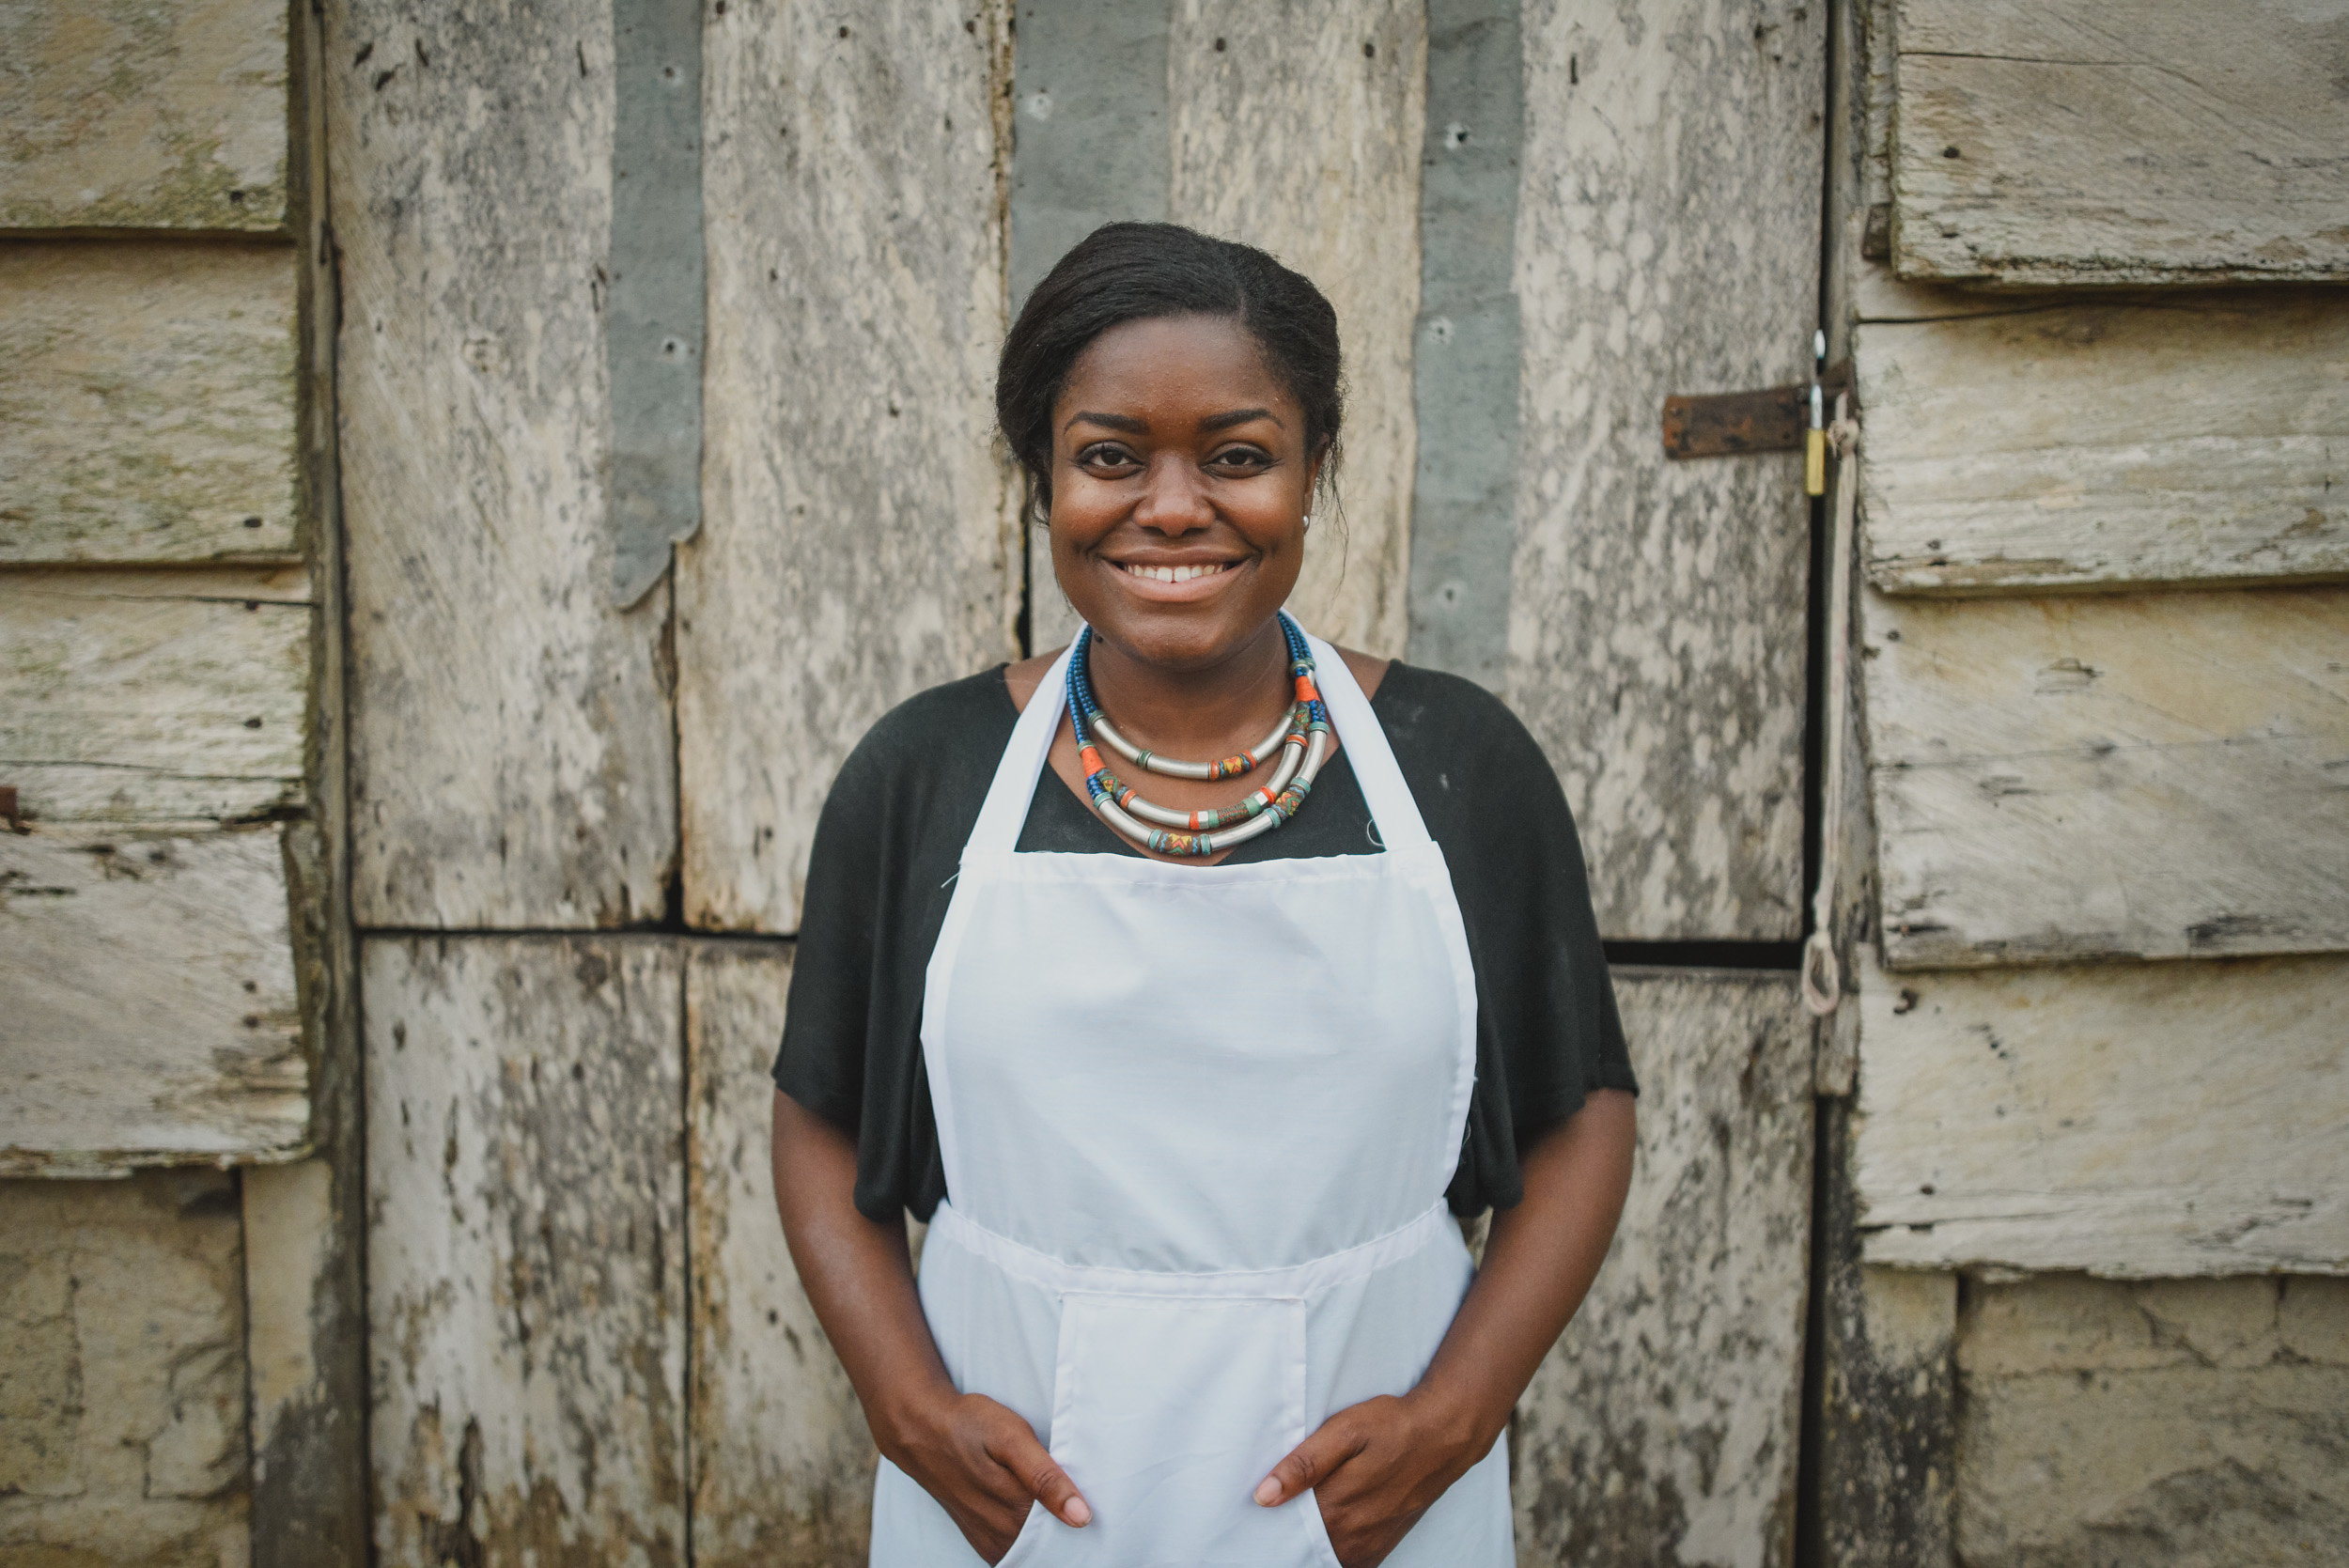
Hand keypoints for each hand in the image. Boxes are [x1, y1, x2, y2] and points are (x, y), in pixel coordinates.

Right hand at [885, 1388, 1090, 1563]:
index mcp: (1016, 1511)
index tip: (1094, 1508)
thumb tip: (1081, 1517)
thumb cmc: (970, 1425)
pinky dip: (1028, 1539)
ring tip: (1056, 1506)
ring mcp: (989, 1540)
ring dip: (1047, 1534)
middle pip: (1051, 1545)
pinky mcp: (980, 1538)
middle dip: (1067, 1530)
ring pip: (1032, 1550)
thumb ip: (1046, 1478)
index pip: (1067, 1536)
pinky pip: (1013, 1551)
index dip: (1084, 1521)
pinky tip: (1034, 1516)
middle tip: (1077, 1503)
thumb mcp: (1011, 1438)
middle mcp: (1002, 1534)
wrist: (921, 1429)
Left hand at [1254, 1391, 1491, 1567]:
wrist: (1444, 1435)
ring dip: (1310, 1543)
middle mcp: (1352, 1535)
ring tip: (1298, 1516)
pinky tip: (1327, 1527)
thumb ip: (1304, 1464)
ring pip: (1326, 1556)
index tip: (1256, 1513)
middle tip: (1273, 1514)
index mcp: (1336, 1507)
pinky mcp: (1382, 1546)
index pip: (1286, 1532)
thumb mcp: (1345, 1430)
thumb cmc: (1392, 1426)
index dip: (1268, 1524)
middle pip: (1304, 1547)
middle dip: (1287, 1534)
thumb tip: (1264, 1496)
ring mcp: (1369, 1545)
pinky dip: (1332, 1550)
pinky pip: (1348, 1561)